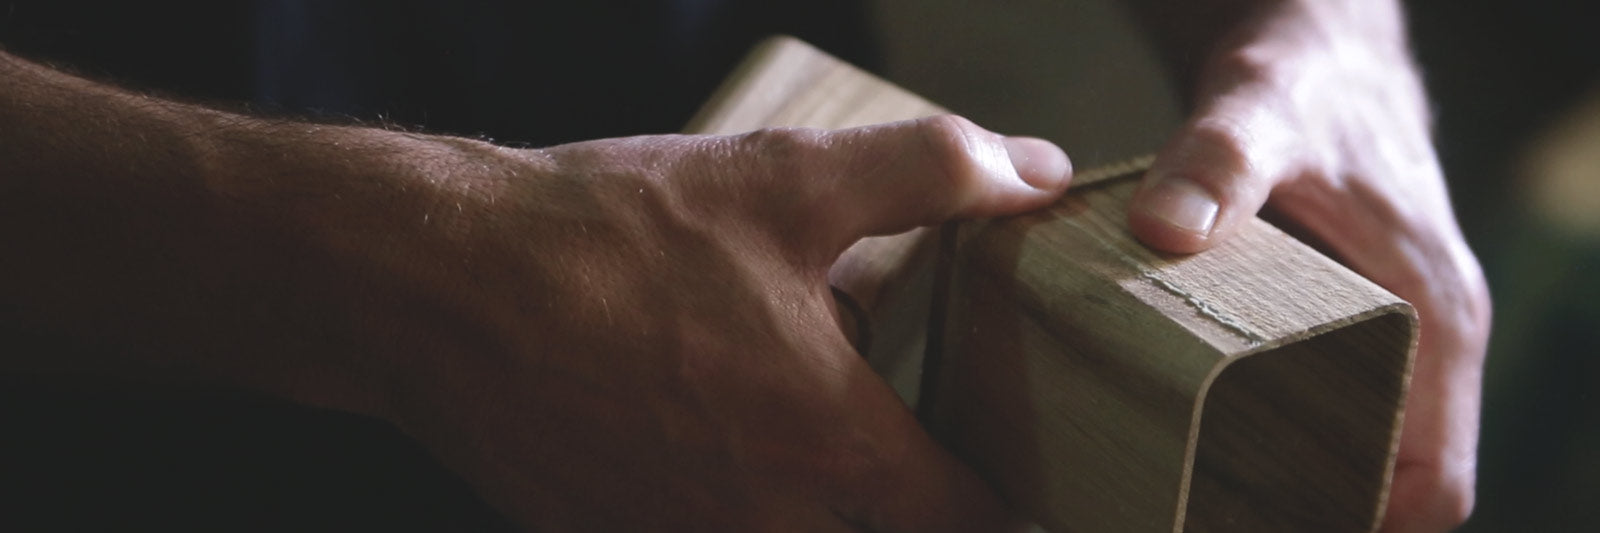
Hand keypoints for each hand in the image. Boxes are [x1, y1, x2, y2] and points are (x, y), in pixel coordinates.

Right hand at [373, 116, 1069, 530]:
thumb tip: (1038, 172)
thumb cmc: (614, 233)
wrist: (438, 284)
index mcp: (830, 441)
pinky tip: (697, 443)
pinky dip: (727, 514)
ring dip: (807, 511)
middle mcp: (764, 520)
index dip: (1000, 504)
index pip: (965, 522)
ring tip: (788, 443)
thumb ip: (933, 174)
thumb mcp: (790, 179)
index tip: (1006, 481)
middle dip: (899, 513)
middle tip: (901, 462)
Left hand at [1126, 2, 1491, 530]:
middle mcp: (1421, 342)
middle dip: (1308, 511)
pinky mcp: (1338, 323)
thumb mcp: (1261, 108)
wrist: (1315, 46)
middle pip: (1385, 481)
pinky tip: (1186, 432)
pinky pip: (1321, 404)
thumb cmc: (1308, 77)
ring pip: (1351, 447)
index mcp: (1433, 319)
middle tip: (1201, 513)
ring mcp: (1383, 336)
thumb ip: (1218, 161)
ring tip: (1186, 489)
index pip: (1437, 483)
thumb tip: (1163, 229)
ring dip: (1284, 478)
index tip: (1267, 522)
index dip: (1367, 522)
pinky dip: (1266, 430)